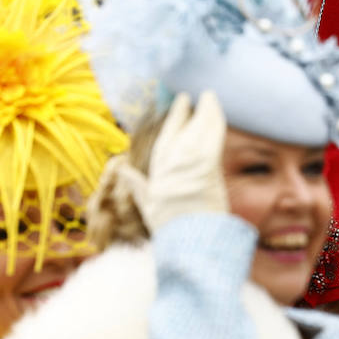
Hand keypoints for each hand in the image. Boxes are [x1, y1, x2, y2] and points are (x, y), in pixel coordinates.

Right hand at [127, 91, 228, 229]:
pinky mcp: (207, 169)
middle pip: (181, 132)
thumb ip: (137, 186)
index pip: (165, 140)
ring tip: (210, 97)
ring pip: (197, 132)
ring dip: (205, 113)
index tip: (179, 103)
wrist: (191, 244)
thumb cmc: (172, 229)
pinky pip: (211, 139)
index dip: (173, 120)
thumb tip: (121, 170)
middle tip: (197, 95)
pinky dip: (214, 123)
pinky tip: (216, 112)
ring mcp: (189, 166)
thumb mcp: (148, 206)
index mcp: (158, 174)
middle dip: (190, 112)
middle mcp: (171, 166)